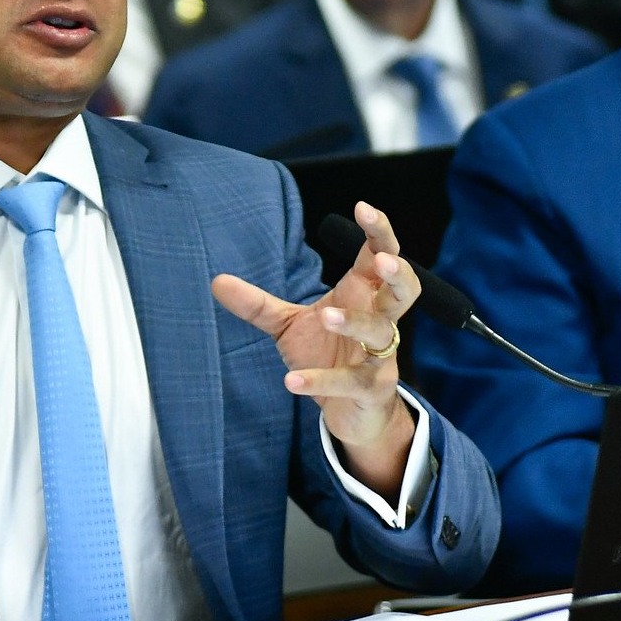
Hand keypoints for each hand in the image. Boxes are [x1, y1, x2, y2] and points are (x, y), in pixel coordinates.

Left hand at [212, 201, 418, 495]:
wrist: (349, 412)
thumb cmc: (327, 355)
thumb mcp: (288, 326)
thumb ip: (258, 304)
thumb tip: (215, 281)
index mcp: (364, 294)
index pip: (381, 254)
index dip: (378, 232)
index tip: (362, 207)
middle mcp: (379, 320)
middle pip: (404, 288)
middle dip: (397, 271)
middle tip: (380, 260)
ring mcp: (380, 357)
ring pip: (381, 332)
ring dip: (355, 322)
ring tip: (326, 315)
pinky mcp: (371, 390)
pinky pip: (352, 382)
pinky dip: (322, 381)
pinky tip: (291, 382)